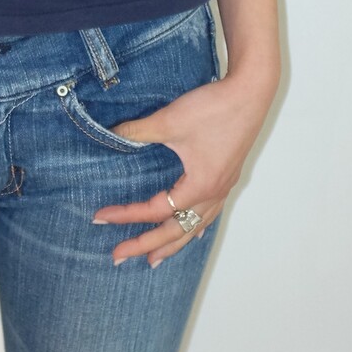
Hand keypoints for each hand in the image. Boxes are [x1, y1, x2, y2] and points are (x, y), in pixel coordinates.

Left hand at [91, 67, 276, 267]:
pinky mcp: (229, 176)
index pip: (155, 210)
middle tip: (119, 256)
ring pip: (196, 227)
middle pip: (176, 230)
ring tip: (154, 260)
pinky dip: (197, 227)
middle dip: (146, 245)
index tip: (100, 218)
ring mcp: (223, 187)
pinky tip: (195, 232)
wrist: (251, 92)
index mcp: (198, 186)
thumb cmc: (214, 108)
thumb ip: (136, 132)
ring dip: (173, 243)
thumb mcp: (169, 120)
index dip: (126, 215)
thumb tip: (109, 135)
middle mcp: (212, 194)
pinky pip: (211, 213)